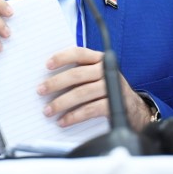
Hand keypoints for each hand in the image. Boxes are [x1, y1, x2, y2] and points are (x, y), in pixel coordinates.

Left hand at [36, 47, 152, 131]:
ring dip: (61, 103)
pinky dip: (74, 116)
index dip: (62, 57)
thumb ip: (79, 71)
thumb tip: (50, 77)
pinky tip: (63, 120)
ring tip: (48, 110)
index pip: (79, 53)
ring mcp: (111, 87)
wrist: (132, 107)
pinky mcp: (114, 105)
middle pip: (77, 74)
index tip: (47, 65)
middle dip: (55, 83)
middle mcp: (106, 71)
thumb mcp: (95, 75)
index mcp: (99, 59)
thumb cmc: (106, 89)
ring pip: (81, 93)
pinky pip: (90, 110)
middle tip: (40, 91)